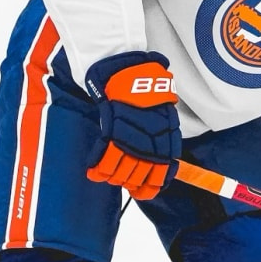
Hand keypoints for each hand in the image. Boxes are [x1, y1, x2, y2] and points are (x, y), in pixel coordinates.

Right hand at [83, 51, 180, 200]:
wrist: (127, 70)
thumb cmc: (145, 91)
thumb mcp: (165, 115)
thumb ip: (163, 139)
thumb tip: (163, 164)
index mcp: (167, 140)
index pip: (160, 175)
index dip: (148, 187)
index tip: (139, 191)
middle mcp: (151, 142)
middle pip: (138, 176)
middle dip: (126, 181)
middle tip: (118, 179)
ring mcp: (131, 137)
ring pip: (120, 170)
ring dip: (111, 176)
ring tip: (105, 175)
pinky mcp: (112, 130)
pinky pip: (105, 158)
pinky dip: (98, 167)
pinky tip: (93, 170)